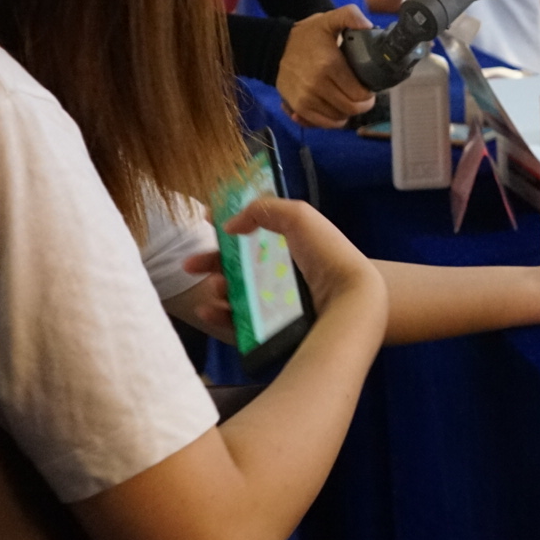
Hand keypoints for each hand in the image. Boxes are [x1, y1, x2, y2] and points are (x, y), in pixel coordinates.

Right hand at [183, 197, 386, 323]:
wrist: (348, 299)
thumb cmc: (326, 254)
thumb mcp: (298, 216)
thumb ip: (262, 209)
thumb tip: (230, 225)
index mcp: (288, 246)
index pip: (251, 235)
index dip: (227, 230)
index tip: (204, 225)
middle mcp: (281, 274)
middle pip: (237, 267)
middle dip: (211, 263)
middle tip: (190, 264)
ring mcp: (276, 304)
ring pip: (235, 295)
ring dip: (217, 288)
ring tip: (215, 288)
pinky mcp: (271, 330)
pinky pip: (239, 323)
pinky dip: (220, 316)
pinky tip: (209, 310)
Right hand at [278, 6, 378, 127]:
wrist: (275, 49)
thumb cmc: (307, 36)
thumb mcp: (328, 19)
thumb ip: (350, 16)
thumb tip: (367, 25)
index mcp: (329, 64)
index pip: (359, 93)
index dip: (369, 93)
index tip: (370, 87)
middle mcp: (317, 85)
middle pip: (351, 108)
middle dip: (363, 105)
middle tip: (364, 97)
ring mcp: (306, 99)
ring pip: (338, 118)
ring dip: (348, 112)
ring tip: (349, 101)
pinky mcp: (298, 108)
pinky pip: (322, 124)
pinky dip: (333, 120)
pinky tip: (336, 110)